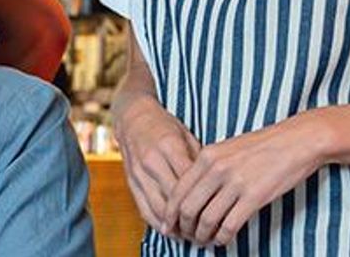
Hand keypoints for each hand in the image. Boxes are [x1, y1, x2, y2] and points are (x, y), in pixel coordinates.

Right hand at [113, 94, 200, 234]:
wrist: (132, 117)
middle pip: (175, 198)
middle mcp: (152, 161)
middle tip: (208, 227)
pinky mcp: (131, 182)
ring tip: (192, 233)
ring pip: (159, 208)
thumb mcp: (186, 135)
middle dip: (192, 216)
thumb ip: (198, 161)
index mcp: (169, 146)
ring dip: (176, 225)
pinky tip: (171, 230)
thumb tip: (213, 187)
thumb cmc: (164, 125)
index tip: (218, 209)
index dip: (204, 198)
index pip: (190, 180)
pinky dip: (158, 223)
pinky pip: (144, 209)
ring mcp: (139, 173)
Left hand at [166, 114, 329, 246]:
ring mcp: (235, 183)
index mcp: (207, 155)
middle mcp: (217, 169)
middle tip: (186, 237)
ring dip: (202, 236)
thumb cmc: (264, 145)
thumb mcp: (228, 148)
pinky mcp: (254, 196)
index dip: (170, 213)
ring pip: (207, 220)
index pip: (178, 190)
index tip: (168, 225)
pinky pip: (230, 225)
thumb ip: (209, 167)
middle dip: (183, 228)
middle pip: (188, 208)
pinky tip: (222, 240)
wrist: (297, 140)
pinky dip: (222, 237)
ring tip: (204, 241)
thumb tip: (193, 193)